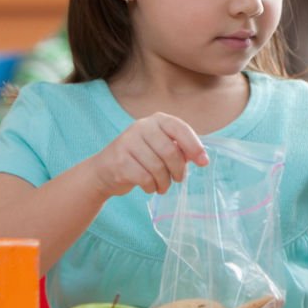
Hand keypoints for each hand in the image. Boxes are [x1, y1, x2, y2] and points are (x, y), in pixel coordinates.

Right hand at [91, 113, 207, 198]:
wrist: (104, 171)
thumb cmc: (140, 158)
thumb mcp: (160, 148)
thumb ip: (179, 149)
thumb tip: (201, 157)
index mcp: (156, 120)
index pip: (180, 128)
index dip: (194, 146)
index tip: (204, 162)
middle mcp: (141, 127)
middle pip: (170, 151)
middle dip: (179, 170)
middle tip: (179, 179)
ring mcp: (128, 143)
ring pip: (158, 167)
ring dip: (165, 182)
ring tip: (163, 186)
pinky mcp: (119, 161)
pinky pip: (145, 178)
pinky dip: (152, 187)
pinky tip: (150, 187)